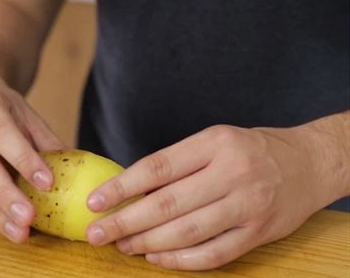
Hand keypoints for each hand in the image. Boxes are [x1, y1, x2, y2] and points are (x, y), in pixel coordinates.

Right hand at [0, 83, 63, 242]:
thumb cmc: (5, 110)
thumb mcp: (28, 116)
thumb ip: (47, 141)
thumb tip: (75, 170)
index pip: (2, 133)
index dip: (23, 159)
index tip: (47, 182)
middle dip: (5, 194)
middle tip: (28, 217)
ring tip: (18, 232)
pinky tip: (7, 227)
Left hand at [85, 125, 337, 269]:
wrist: (307, 163)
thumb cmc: (250, 150)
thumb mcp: (214, 142)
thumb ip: (178, 165)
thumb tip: (132, 191)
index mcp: (215, 143)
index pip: (158, 167)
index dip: (122, 187)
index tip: (95, 202)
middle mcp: (232, 173)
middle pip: (168, 204)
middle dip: (126, 221)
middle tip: (98, 233)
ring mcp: (248, 205)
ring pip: (187, 232)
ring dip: (148, 243)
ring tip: (123, 246)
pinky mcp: (259, 232)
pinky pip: (213, 253)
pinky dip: (181, 261)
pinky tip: (157, 258)